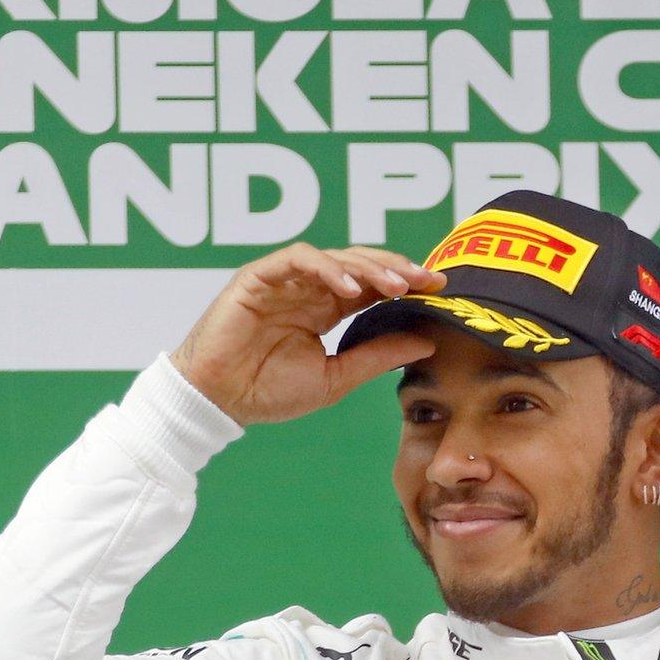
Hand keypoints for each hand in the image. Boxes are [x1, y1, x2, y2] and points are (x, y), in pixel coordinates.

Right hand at [169, 243, 446, 425]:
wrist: (219, 402)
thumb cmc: (268, 392)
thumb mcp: (337, 377)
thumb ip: (378, 356)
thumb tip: (427, 341)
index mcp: (326, 309)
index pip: (373, 286)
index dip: (406, 283)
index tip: (441, 290)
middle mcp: (309, 289)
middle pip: (361, 265)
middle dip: (397, 268)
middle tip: (428, 279)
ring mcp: (285, 280)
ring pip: (335, 257)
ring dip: (369, 267)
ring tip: (396, 285)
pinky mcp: (259, 276)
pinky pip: (299, 259)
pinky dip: (328, 269)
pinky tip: (351, 288)